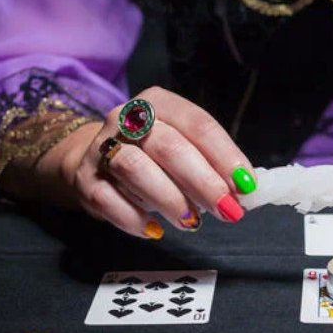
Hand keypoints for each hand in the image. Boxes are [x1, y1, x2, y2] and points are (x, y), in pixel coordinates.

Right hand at [3, 87, 256, 238]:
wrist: (92, 158)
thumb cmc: (153, 155)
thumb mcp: (185, 147)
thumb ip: (213, 164)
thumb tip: (243, 191)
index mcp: (159, 103)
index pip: (198, 124)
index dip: (226, 155)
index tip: (246, 185)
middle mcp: (127, 119)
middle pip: (168, 146)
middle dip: (202, 181)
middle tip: (226, 209)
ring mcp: (101, 148)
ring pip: (135, 169)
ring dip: (169, 199)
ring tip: (191, 221)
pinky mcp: (85, 179)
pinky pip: (108, 199)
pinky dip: (134, 218)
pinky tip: (154, 230)